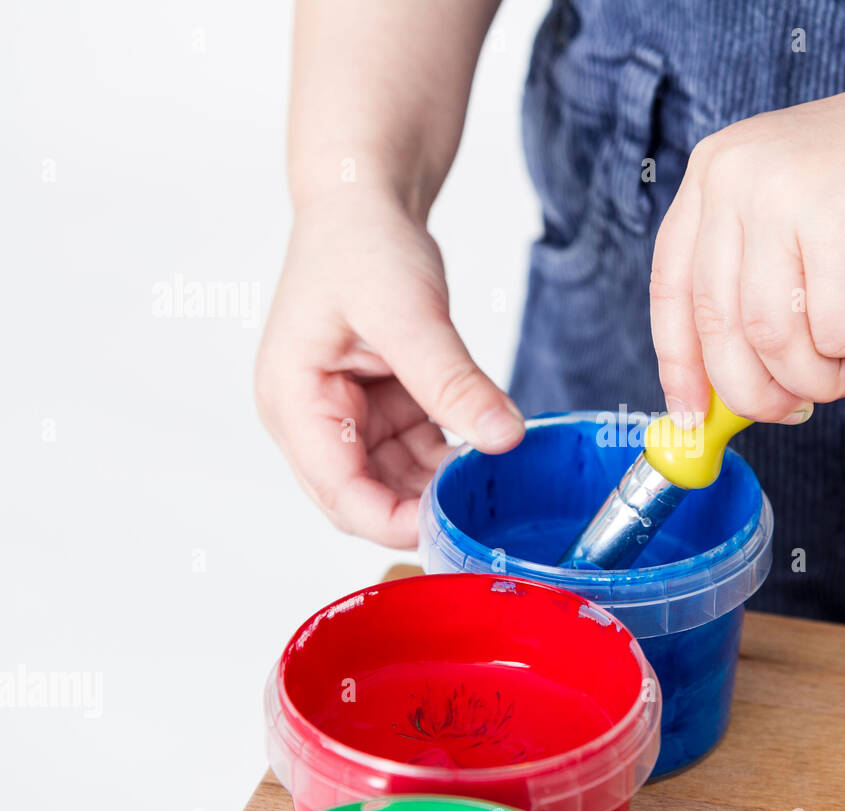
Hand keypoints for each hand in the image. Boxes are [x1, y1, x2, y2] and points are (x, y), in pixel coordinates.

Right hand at [254, 188, 523, 547]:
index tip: (458, 530)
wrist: (363, 201)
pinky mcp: (377, 407)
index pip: (341, 494)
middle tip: (490, 513)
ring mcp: (345, 416)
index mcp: (293, 403)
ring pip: (396, 480)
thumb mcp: (410, 314)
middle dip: (424, 507)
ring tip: (498, 477)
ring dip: (442, 483)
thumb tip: (505, 437)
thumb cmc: (362, 244)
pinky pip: (415, 452)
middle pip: (366, 498)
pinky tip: (488, 448)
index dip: (398, 522)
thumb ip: (454, 381)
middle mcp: (311, 420)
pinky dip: (450, 454)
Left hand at [649, 70, 844, 423]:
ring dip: (825, 374)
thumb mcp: (788, 220)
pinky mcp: (841, 229)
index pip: (672, 289)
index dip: (680, 364)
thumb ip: (747, 287)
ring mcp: (784, 200)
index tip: (693, 415)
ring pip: (777, 343)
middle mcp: (735, 181)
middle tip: (798, 409)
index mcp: (712, 176)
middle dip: (760, 391)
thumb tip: (718, 396)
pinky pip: (839, 334)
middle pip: (721, 329)